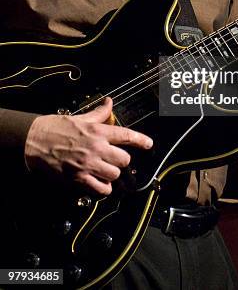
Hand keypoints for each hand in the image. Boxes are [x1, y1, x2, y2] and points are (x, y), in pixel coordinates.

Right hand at [24, 97, 152, 194]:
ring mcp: (87, 165)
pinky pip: (100, 189)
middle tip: (114, 158)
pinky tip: (99, 183)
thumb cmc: (55, 127)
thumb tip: (109, 103)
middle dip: (121, 159)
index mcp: (97, 131)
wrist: (33, 140)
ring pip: (114, 175)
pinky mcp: (77, 179)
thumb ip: (98, 113)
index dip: (141, 140)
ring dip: (112, 174)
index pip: (126, 135)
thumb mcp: (79, 117)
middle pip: (124, 159)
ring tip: (105, 170)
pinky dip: (103, 188)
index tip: (149, 144)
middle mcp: (96, 148)